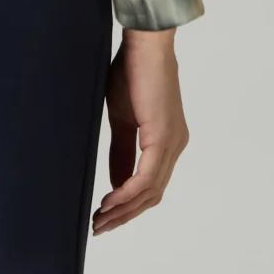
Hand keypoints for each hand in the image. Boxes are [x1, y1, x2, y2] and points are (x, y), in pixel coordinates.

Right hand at [93, 27, 188, 235]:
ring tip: (100, 219)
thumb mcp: (122, 121)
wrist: (143, 45)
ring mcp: (172, 143)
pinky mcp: (163, 137)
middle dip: (124, 215)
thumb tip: (117, 184)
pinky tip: (110, 200)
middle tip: (98, 227)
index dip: (128, 206)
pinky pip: (146, 177)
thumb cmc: (131, 73)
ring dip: (124, 209)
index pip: (151, 186)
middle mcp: (175, 145)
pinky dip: (127, 193)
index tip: (103, 216)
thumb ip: (121, 153)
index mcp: (167, 142)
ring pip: (150, 191)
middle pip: (153, 195)